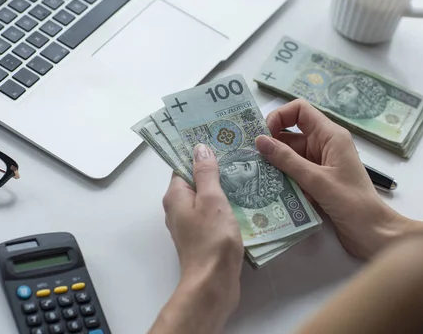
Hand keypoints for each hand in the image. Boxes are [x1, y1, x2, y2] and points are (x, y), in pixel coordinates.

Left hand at [161, 144, 243, 329]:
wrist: (213, 284)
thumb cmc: (212, 240)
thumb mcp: (211, 199)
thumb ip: (206, 173)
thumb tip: (199, 148)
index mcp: (176, 196)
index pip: (183, 166)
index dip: (199, 152)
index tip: (218, 140)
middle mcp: (179, 209)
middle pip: (196, 181)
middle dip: (215, 169)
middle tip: (238, 154)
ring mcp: (191, 224)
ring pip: (207, 198)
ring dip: (224, 188)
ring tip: (246, 173)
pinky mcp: (204, 237)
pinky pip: (214, 213)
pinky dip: (227, 205)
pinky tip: (244, 201)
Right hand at [255, 100, 406, 258]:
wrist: (372, 232)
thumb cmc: (351, 202)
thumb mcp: (317, 179)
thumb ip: (287, 160)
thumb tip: (260, 141)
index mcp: (330, 135)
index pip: (300, 110)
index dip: (279, 116)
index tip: (263, 135)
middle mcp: (324, 145)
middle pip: (290, 134)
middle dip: (270, 144)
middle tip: (248, 157)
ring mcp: (320, 164)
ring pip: (289, 156)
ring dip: (274, 164)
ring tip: (253, 175)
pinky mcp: (317, 182)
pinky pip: (293, 173)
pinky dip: (281, 178)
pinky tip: (266, 188)